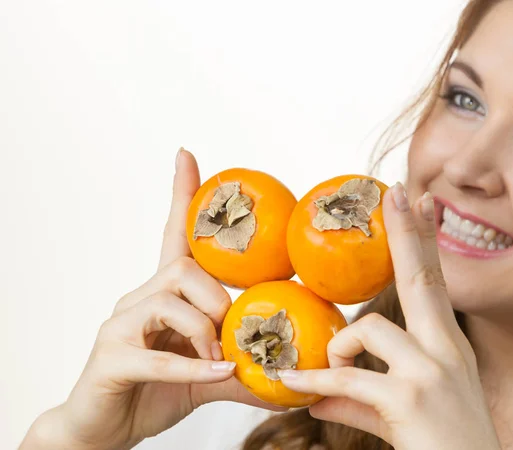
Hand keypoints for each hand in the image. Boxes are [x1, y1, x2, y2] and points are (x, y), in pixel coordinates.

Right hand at [21, 149, 282, 449]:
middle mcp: (138, 300)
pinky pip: (156, 353)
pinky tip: (217, 371)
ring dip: (204, 328)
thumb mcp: (207, 376)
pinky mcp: (111, 357)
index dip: (181, 197)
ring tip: (220, 358)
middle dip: (215, 296)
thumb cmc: (154, 391)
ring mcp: (120, 326)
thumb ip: (242, 370)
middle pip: (182, 268)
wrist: (104, 430)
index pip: (173, 236)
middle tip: (230, 329)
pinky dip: (192, 363)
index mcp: (162, 295)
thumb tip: (290, 379)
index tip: (187, 156)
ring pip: (167, 300)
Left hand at [277, 183, 500, 448]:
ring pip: (366, 331)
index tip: (422, 204)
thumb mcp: (399, 413)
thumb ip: (356, 399)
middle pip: (422, 278)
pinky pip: (346, 379)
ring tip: (332, 375)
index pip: (434, 283)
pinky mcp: (409, 399)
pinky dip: (315, 381)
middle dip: (408, 232)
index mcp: (447, 346)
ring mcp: (431, 372)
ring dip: (339, 352)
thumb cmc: (443, 446)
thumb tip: (314, 397)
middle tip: (399, 191)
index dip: (425, 241)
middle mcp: (445, 350)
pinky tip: (294, 382)